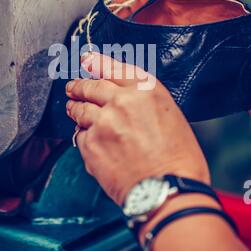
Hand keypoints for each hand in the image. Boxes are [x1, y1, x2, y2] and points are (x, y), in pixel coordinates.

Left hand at [66, 52, 209, 205]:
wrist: (169, 191)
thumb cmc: (178, 159)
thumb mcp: (171, 116)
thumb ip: (143, 102)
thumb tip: (121, 97)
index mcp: (146, 91)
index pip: (114, 69)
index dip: (97, 63)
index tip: (87, 59)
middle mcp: (121, 102)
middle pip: (90, 86)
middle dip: (79, 86)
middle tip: (73, 88)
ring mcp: (103, 123)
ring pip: (79, 109)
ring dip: (75, 108)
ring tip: (72, 108)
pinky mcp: (91, 145)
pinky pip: (79, 135)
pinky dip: (82, 135)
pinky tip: (89, 140)